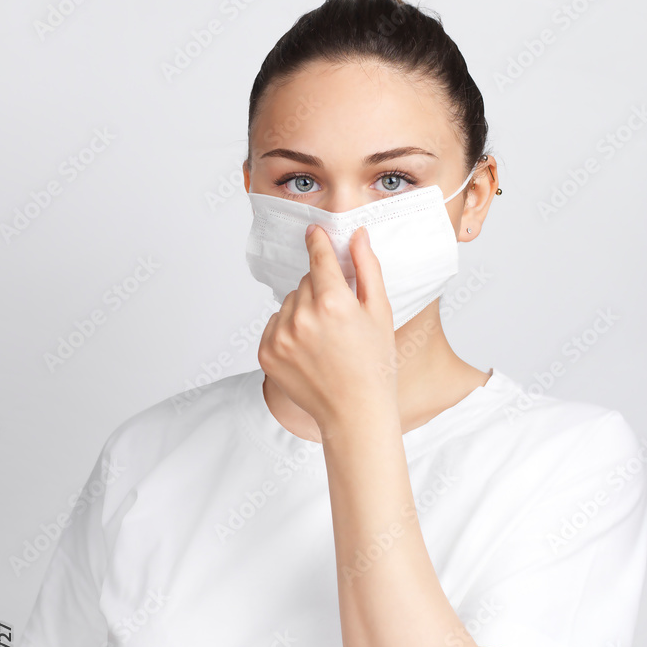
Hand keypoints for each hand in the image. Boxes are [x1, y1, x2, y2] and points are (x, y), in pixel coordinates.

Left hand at [257, 224, 398, 435]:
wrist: (354, 413)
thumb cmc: (374, 365)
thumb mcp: (380, 313)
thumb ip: (367, 269)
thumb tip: (357, 236)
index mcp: (333, 302)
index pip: (319, 258)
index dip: (318, 243)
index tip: (313, 233)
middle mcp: (302, 316)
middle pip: (306, 282)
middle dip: (320, 291)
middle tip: (340, 319)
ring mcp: (280, 336)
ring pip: (289, 303)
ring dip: (303, 311)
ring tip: (325, 339)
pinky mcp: (266, 353)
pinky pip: (274, 324)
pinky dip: (288, 331)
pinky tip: (309, 351)